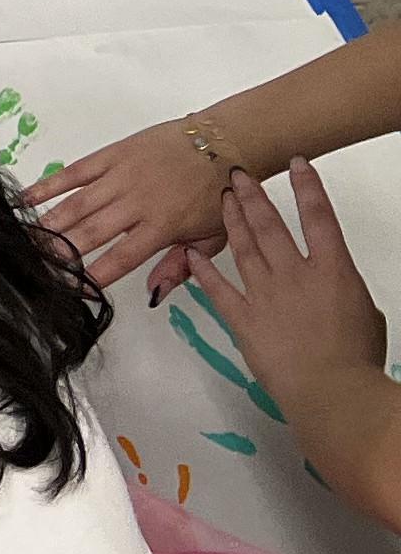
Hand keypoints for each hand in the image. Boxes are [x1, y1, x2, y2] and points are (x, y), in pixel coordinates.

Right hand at [34, 122, 239, 300]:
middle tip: (38, 266)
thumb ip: (181, 267)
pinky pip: (75, 171)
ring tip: (27, 240)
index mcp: (163, 226)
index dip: (94, 274)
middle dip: (62, 252)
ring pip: (77, 204)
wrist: (227, 142)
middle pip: (91, 231)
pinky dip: (49, 185)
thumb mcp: (212, 238)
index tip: (72, 289)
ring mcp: (122, 176)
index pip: (121, 256)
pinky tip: (27, 198)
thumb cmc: (219, 192)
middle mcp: (137, 202)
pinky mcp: (114, 154)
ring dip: (50, 223)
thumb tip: (154, 295)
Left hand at [196, 162, 389, 421]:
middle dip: (252, 196)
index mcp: (334, 271)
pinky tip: (189, 254)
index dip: (307, 187)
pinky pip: (218, 289)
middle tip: (236, 174)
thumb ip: (341, 290)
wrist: (331, 390)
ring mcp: (266, 295)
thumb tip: (331, 286)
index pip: (320, 218)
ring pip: (243, 249)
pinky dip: (202, 270)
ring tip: (220, 200)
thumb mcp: (363, 311)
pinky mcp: (243, 319)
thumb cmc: (356, 356)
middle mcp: (296, 275)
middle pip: (271, 226)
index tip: (295, 163)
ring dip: (231, 221)